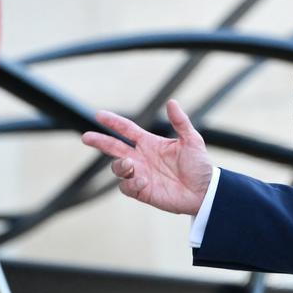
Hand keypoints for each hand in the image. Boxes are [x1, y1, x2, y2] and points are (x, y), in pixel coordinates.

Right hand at [80, 99, 212, 214]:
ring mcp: (140, 174)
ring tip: (130, 164)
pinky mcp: (142, 191)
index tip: (99, 114)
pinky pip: (126, 186)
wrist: (205, 191)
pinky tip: (143, 181)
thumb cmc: (199, 165)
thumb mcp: (192, 140)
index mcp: (150, 143)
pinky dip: (131, 182)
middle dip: (99, 141)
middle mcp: (142, 158)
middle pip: (114, 147)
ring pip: (117, 167)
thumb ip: (180, 122)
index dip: (113, 122)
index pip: (127, 130)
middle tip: (86, 137)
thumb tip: (171, 102)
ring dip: (119, 165)